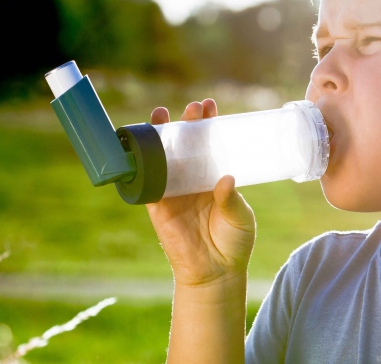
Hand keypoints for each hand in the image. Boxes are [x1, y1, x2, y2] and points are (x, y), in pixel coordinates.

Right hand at [145, 99, 255, 287]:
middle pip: (185, 145)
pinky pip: (146, 183)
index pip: (208, 144)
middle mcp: (192, 180)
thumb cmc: (234, 242)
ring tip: (161, 114)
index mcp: (213, 177)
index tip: (210, 106)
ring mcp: (173, 192)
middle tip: (194, 108)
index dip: (208, 124)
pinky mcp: (158, 208)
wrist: (216, 273)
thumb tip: (225, 178)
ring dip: (160, 136)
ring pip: (162, 158)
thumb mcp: (240, 217)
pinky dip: (141, 166)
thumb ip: (232, 199)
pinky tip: (140, 146)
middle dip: (187, 124)